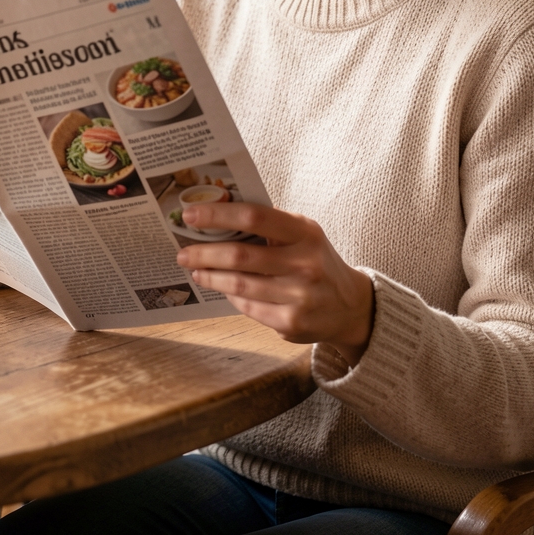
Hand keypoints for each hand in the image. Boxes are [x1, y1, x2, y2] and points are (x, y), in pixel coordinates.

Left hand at [176, 202, 373, 365]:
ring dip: (210, 276)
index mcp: (305, 232)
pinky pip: (247, 307)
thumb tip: (217, 211)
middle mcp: (305, 263)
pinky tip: (220, 288)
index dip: (218, 215)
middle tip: (182, 252)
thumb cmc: (315, 259)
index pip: (254, 217)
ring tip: (195, 269)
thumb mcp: (303, 234)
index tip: (190, 214)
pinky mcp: (291, 323)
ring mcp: (299, 296)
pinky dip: (230, 295)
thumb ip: (268, 223)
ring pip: (239, 285)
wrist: (351, 306)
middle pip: (240, 255)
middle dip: (204, 253)